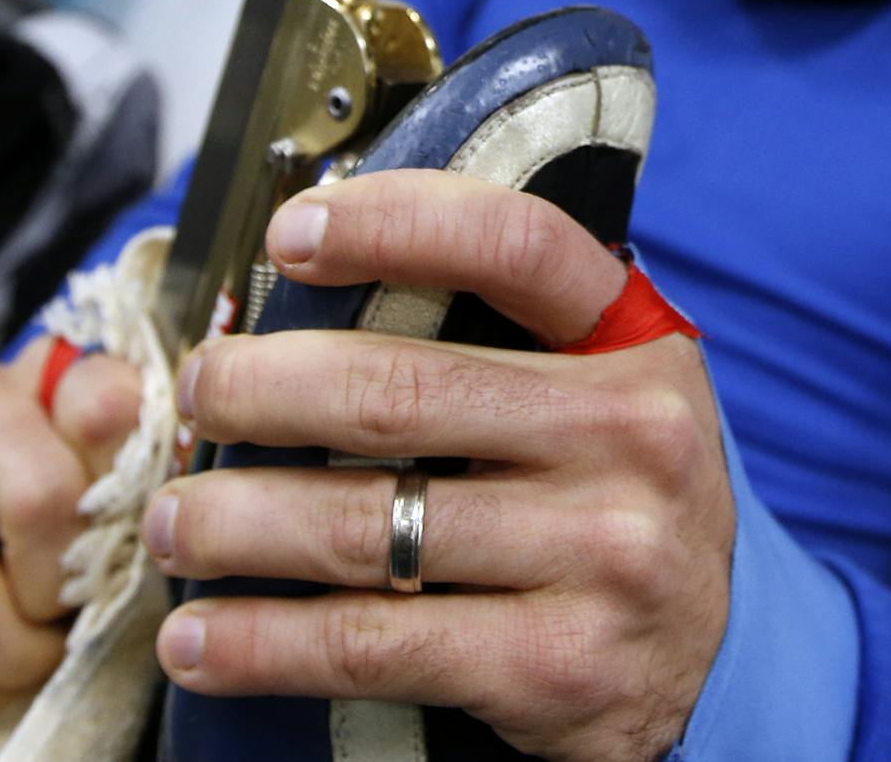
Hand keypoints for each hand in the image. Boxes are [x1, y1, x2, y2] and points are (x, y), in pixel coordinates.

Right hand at [0, 336, 142, 707]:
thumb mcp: (145, 478)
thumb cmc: (100, 504)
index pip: (103, 409)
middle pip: (36, 505)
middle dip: (72, 585)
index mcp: (55, 368)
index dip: (135, 493)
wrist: (18, 530)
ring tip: (44, 650)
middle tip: (85, 610)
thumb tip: (164, 488)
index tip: (149, 538)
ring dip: (14, 652)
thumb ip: (153, 467)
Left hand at [143, 170, 733, 760]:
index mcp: (636, 345)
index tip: (290, 234)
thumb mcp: (603, 392)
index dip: (393, 223)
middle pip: (400, 393)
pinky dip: (262, 643)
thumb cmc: (616, 498)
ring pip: (366, 526)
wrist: (717, 663)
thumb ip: (503, 335)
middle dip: (261, 391)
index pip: (515, 244)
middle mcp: (632, 439)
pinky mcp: (555, 668)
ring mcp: (601, 558)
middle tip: (196, 395)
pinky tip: (199, 638)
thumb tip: (311, 278)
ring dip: (235, 522)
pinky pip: (371, 646)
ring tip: (173, 519)